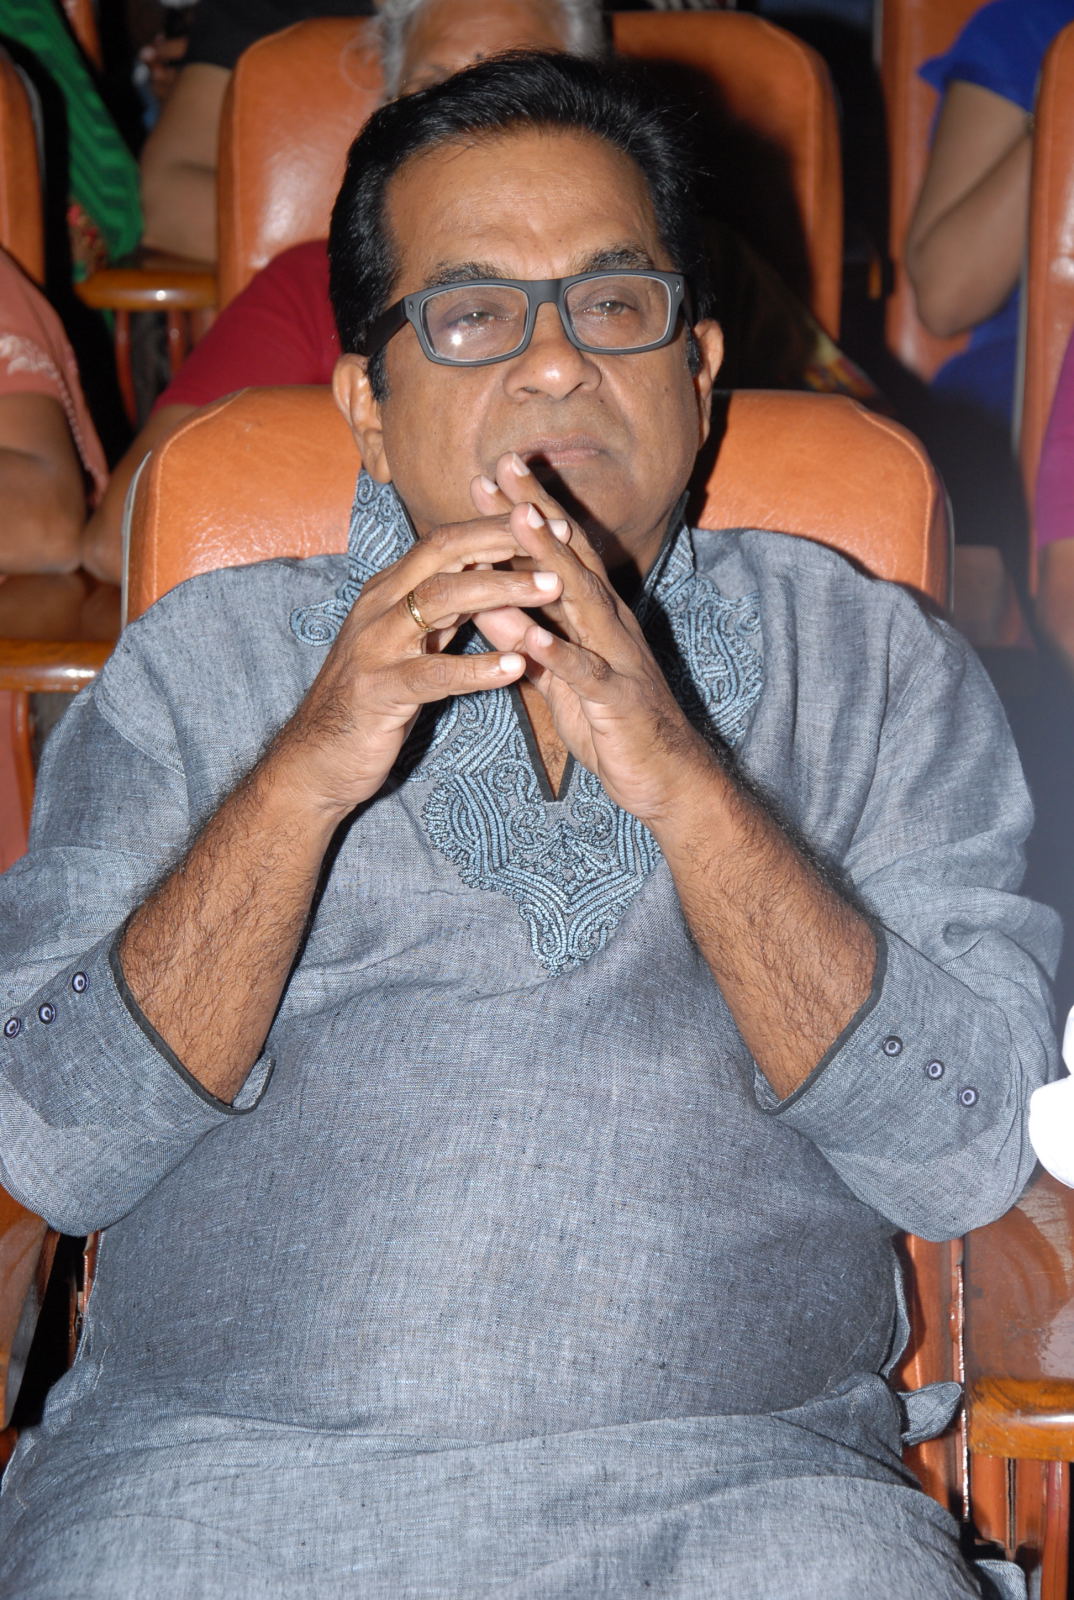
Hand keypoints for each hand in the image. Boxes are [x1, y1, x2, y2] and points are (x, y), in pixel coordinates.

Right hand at [271, 511, 562, 820]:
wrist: (316, 759)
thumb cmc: (373, 698)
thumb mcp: (410, 641)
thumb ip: (444, 609)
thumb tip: (488, 572)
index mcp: (390, 591)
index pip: (446, 541)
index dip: (497, 526)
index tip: (550, 520)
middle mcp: (380, 607)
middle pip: (443, 554)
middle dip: (502, 540)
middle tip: (558, 538)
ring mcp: (376, 647)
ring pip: (439, 600)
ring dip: (500, 589)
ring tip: (550, 588)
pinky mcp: (380, 692)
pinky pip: (433, 674)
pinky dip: (476, 668)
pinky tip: (516, 667)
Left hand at [469, 453, 716, 828]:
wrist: (667, 779)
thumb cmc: (611, 726)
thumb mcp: (560, 680)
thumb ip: (528, 642)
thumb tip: (490, 607)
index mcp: (595, 618)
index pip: (560, 553)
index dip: (529, 511)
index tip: (492, 476)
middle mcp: (610, 625)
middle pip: (571, 557)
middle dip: (536, 511)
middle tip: (503, 467)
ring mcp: (618, 658)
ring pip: (581, 600)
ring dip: (550, 560)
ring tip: (520, 523)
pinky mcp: (618, 700)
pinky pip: (587, 673)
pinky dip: (561, 652)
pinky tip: (534, 632)